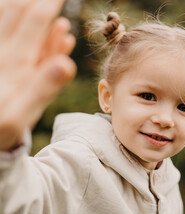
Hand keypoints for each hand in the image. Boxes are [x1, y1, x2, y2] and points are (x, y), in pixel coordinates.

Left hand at [0, 0, 76, 150]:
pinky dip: (27, 28)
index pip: (34, 20)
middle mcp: (2, 52)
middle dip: (37, 0)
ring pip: (9, 18)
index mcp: (11, 63)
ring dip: (28, 7)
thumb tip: (65, 65)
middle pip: (18, 11)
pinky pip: (10, 37)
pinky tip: (52, 33)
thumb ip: (43, 90)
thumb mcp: (19, 117)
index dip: (50, 3)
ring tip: (43, 3)